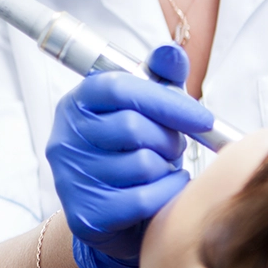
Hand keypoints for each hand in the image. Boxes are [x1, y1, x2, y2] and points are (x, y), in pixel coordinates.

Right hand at [46, 43, 212, 267]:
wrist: (114, 213)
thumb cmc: (132, 149)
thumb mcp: (147, 107)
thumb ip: (161, 78)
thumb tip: (171, 52)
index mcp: (76, 103)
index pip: (119, 88)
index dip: (166, 101)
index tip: (202, 117)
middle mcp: (66, 138)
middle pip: (134, 127)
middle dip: (169, 139)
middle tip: (175, 146)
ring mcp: (71, 178)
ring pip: (142, 165)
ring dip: (167, 168)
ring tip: (162, 168)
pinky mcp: (86, 215)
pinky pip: (143, 199)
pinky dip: (167, 192)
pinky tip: (165, 187)